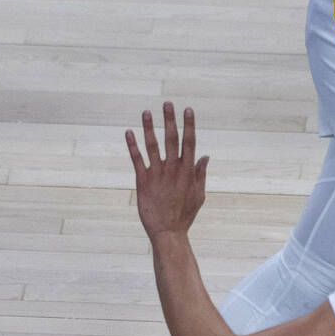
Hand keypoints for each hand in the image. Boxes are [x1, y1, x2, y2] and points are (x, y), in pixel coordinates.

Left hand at [125, 102, 208, 241]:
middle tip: (168, 104)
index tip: (188, 110)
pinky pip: (137, 160)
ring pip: (152, 146)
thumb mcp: (199, 194)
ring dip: (150, 128)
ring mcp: (157, 174)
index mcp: (188, 171)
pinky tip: (129, 132)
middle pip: (172, 139)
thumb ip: (200, 174)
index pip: (189, 142)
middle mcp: (173, 169)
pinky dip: (132, 146)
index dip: (189, 125)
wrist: (167, 232)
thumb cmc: (185, 214)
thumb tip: (205, 156)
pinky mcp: (143, 181)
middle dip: (170, 120)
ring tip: (146, 112)